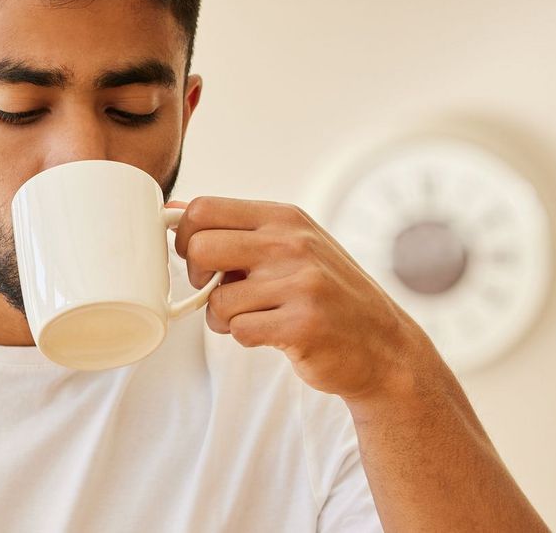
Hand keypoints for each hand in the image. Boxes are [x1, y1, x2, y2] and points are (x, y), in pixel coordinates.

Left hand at [169, 196, 437, 403]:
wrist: (385, 346)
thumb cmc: (327, 294)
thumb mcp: (289, 246)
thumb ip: (235, 229)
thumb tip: (170, 211)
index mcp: (284, 218)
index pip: (204, 209)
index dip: (187, 237)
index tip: (200, 259)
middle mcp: (292, 243)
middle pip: (201, 248)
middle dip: (197, 277)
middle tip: (220, 290)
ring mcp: (301, 283)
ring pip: (217, 300)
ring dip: (224, 318)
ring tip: (255, 317)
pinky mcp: (303, 325)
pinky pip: (239, 331)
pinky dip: (246, 337)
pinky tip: (273, 333)